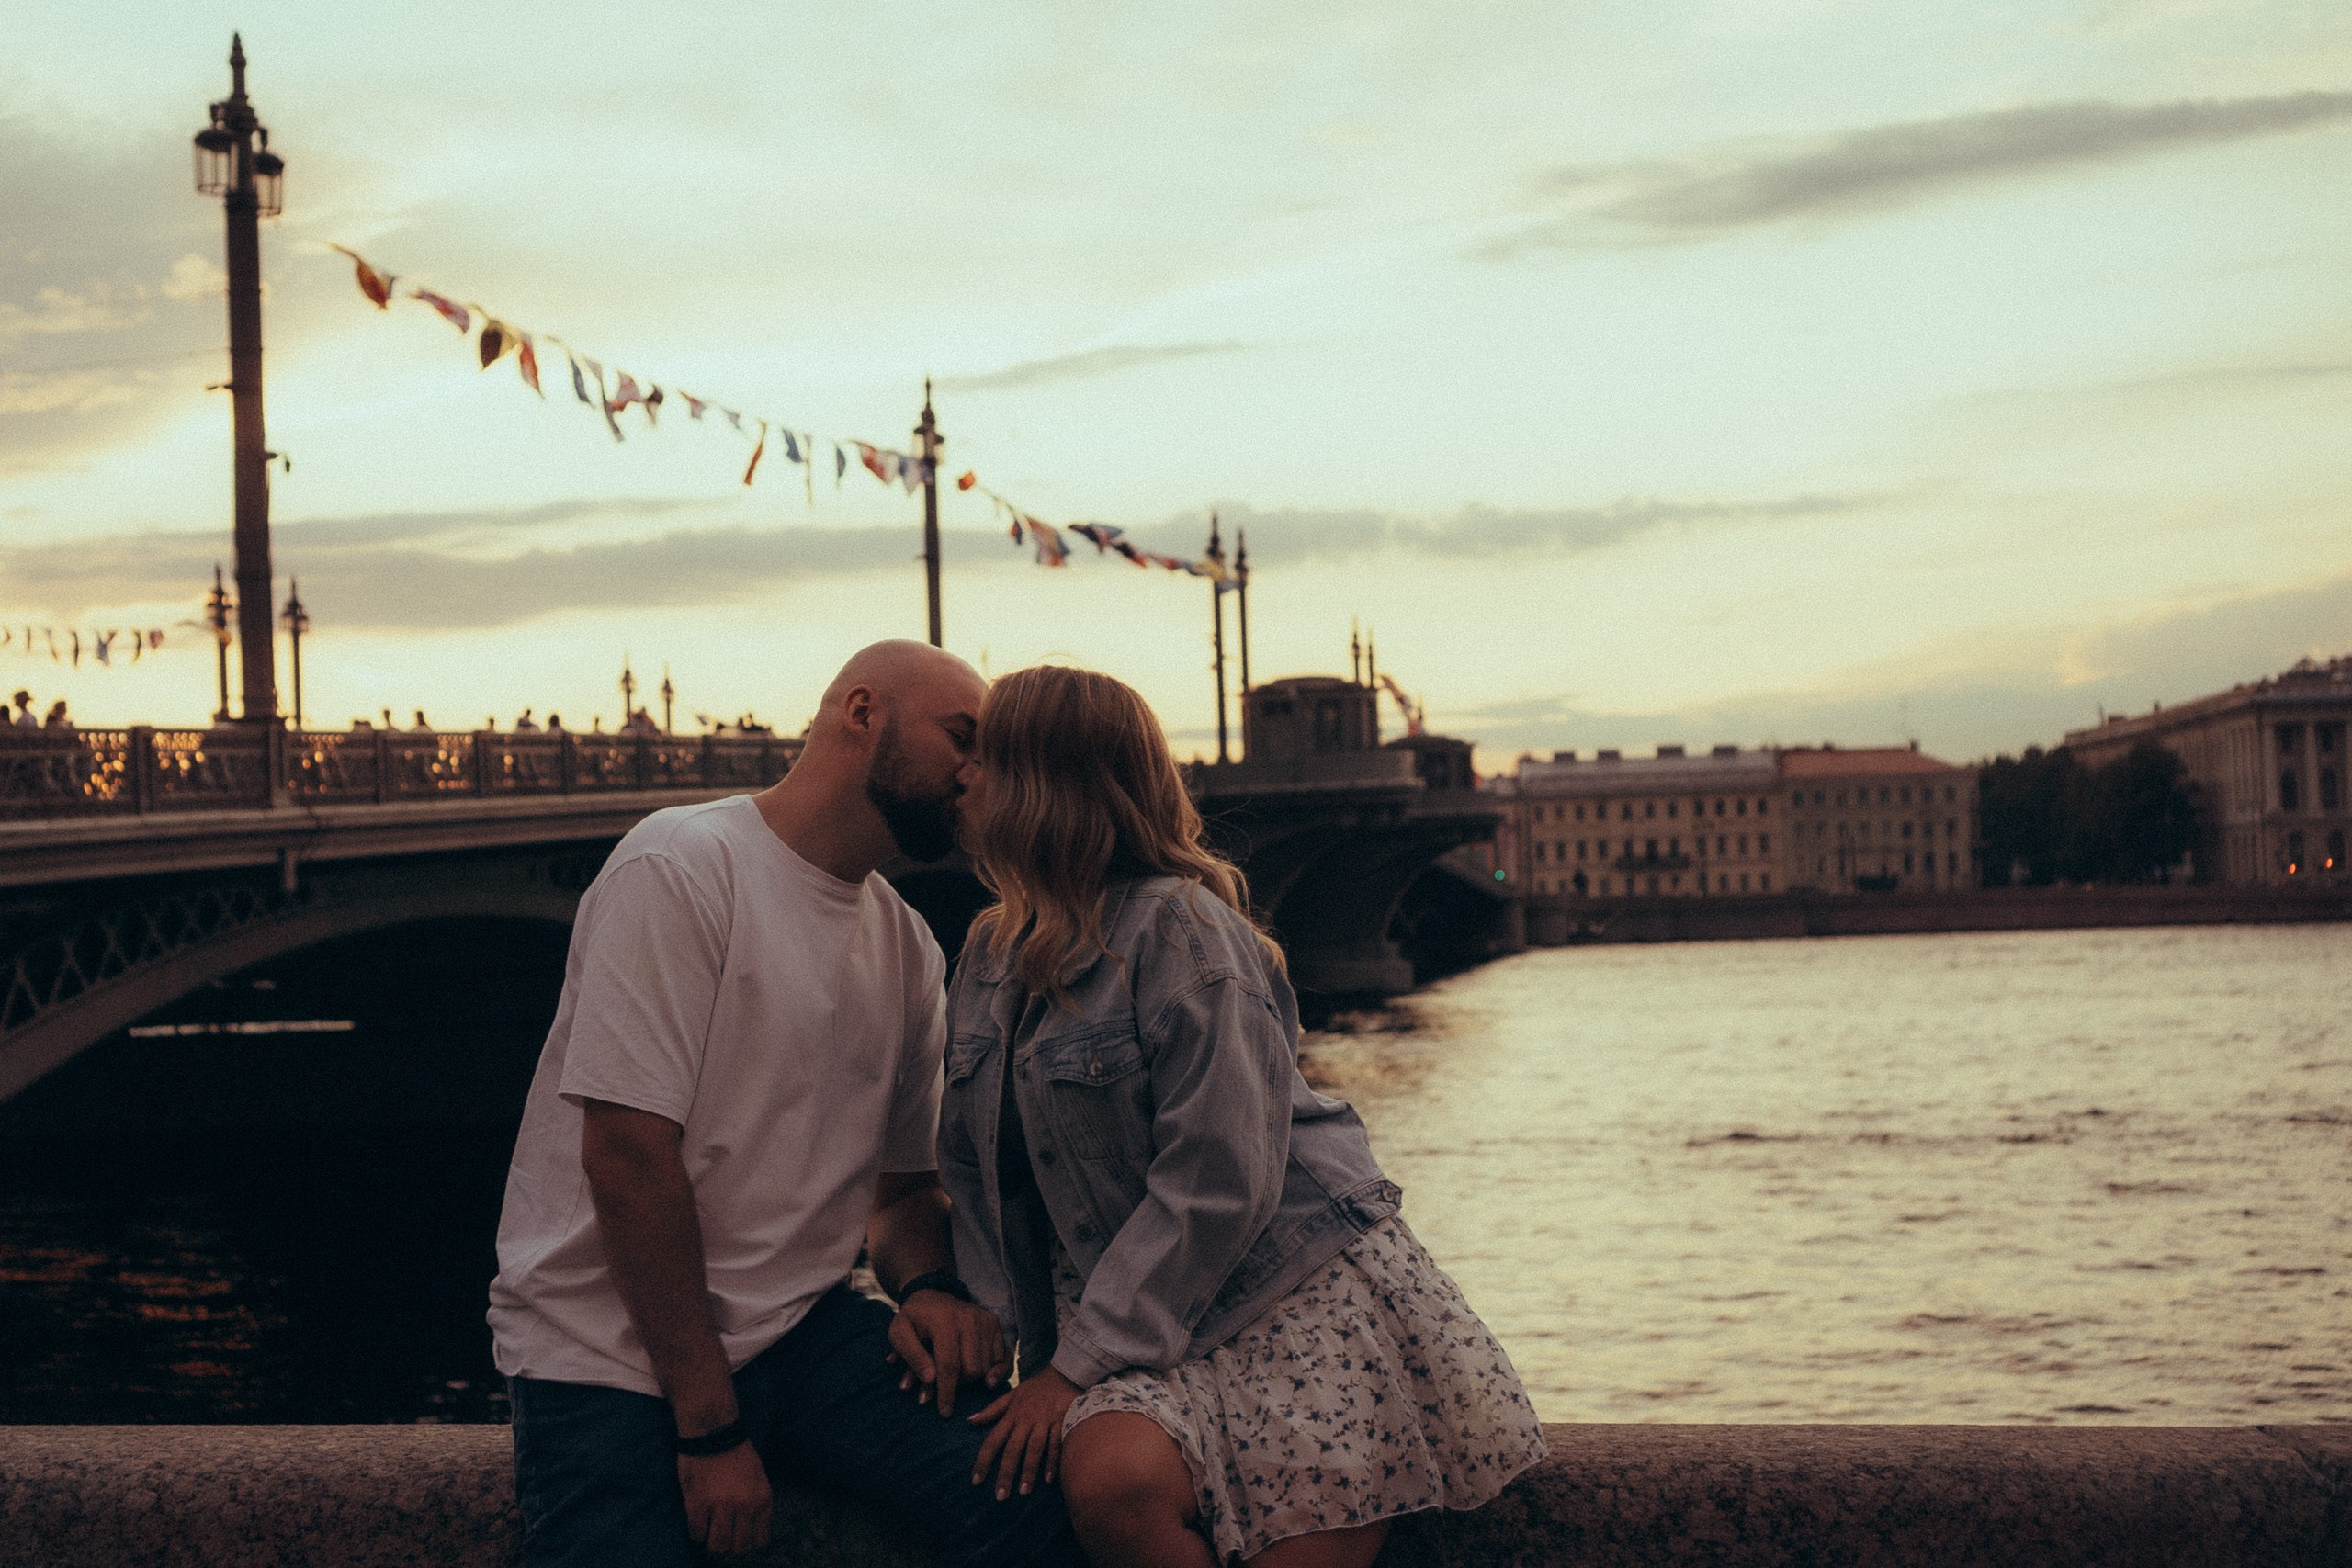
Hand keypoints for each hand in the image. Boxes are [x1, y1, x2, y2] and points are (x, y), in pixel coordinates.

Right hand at [678, 1442, 770, 1556]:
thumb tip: (751, 1529)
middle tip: (719, 1539)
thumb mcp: (759, 1477)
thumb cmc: (735, 1451)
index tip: (737, 1539)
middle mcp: (745, 1506)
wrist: (713, 1430)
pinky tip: (696, 1522)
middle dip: (728, 1548)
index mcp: (762, 1499)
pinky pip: (696, 1534)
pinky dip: (695, 1533)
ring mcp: (722, 1506)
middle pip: (738, 1549)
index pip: (759, 1541)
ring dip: (710, 1544)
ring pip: (717, 1547)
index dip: (746, 1544)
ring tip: (706, 1534)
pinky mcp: (699, 1503)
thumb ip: (757, 1503)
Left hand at [888, 1291, 1010, 1416]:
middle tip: (945, 1384)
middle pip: (972, 1370)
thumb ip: (912, 1357)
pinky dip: (995, 1371)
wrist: (931, 1293)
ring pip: (987, 1366)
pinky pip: (1002, 1357)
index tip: (944, 1412)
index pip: (949, 1366)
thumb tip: (930, 1381)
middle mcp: (969, 1319)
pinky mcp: (994, 1323)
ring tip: (958, 1374)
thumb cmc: (913, 1319)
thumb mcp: (899, 1334)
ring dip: (973, 1379)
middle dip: (958, 1384)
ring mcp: (984, 1320)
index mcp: (944, 1322)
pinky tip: (986, 1379)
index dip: (947, 1392)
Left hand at [968, 1366, 1079, 1501]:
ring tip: (1023, 1491)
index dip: (984, 1460)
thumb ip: (992, 1410)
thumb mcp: (1011, 1395)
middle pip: (1013, 1448)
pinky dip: (1053, 1461)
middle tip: (1000, 1496)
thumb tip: (969, 1421)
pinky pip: (1057, 1443)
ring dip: (1028, 1470)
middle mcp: (1026, 1420)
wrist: (1065, 1372)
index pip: (993, 1440)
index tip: (976, 1480)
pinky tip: (1048, 1479)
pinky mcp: (1062, 1421)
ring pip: (1034, 1448)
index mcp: (1012, 1415)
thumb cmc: (1036, 1387)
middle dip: (1006, 1473)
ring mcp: (1044, 1421)